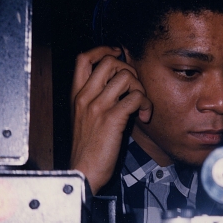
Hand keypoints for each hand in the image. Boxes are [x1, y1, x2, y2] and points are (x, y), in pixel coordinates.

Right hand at [70, 46, 151, 194]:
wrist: (82, 172)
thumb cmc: (87, 149)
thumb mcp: (84, 119)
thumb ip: (96, 100)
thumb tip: (118, 86)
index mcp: (76, 95)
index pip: (83, 58)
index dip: (103, 50)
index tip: (118, 55)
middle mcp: (85, 97)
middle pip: (109, 61)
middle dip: (128, 70)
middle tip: (134, 88)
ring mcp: (98, 106)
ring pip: (126, 76)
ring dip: (140, 88)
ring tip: (140, 105)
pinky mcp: (112, 119)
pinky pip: (135, 97)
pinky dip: (145, 105)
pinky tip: (143, 117)